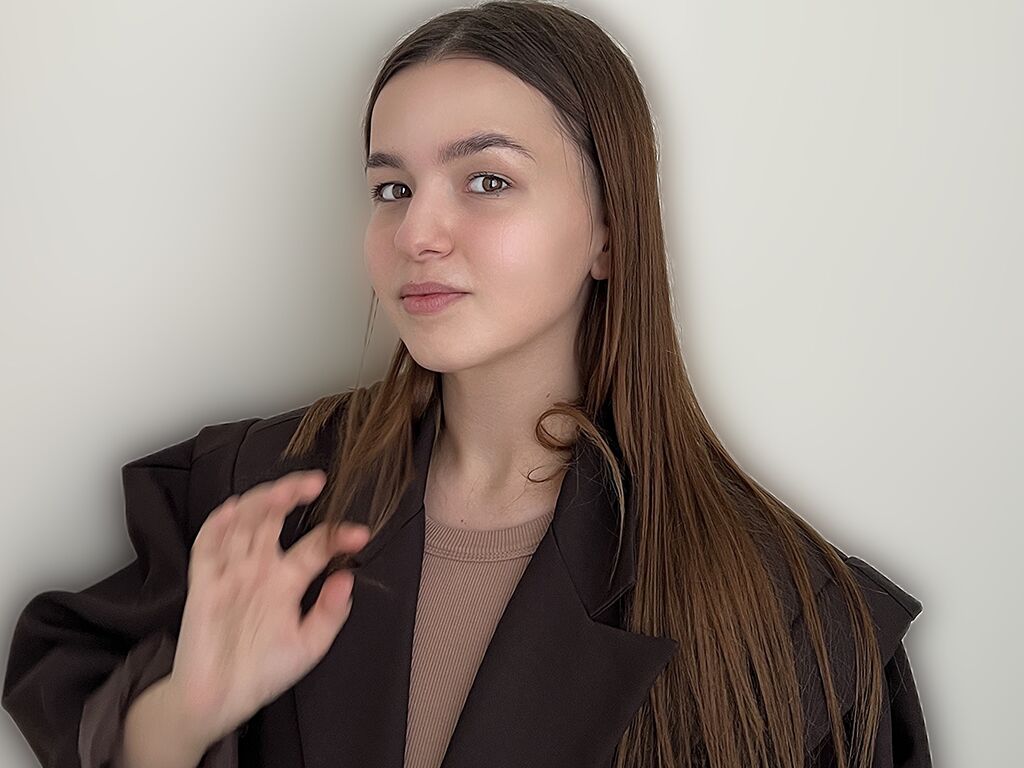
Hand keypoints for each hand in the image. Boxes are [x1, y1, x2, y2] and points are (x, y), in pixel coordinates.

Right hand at [165, 470, 368, 748]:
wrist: (219, 701)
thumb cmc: (264, 671)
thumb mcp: (309, 646)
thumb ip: (330, 614)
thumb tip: (348, 578)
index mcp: (288, 579)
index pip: (316, 544)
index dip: (338, 536)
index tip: (360, 534)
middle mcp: (260, 567)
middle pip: (274, 518)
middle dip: (292, 494)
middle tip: (316, 481)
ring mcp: (232, 572)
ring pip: (244, 523)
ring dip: (261, 502)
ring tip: (283, 491)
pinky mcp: (204, 585)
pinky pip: (207, 548)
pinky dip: (218, 526)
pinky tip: (234, 510)